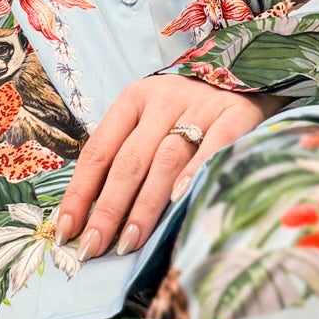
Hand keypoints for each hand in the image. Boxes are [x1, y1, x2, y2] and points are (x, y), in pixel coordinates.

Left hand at [57, 77, 284, 260]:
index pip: (99, 151)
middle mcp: (163, 100)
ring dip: (145, 205)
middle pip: (128, 161)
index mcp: (134, 99)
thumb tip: (95, 217)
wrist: (251, 72)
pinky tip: (179, 201)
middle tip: (92, 247)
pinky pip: (213, 148)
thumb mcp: (153, 119)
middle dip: (107, 210)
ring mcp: (200, 106)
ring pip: (165, 160)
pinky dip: (195, 173)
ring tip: (129, 241)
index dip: (80, 192)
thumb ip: (128, 155)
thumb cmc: (191, 108)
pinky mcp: (236, 114)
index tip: (67, 230)